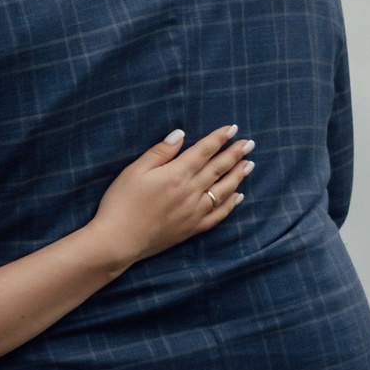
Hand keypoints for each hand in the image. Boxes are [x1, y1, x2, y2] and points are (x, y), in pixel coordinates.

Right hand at [86, 126, 252, 270]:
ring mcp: (195, 211)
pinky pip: (218, 215)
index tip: (233, 129)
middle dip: (235, 154)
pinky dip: (231, 205)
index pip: (203, 151)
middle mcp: (191, 192)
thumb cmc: (121, 202)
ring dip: (238, 176)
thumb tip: (180, 135)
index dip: (218, 139)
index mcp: (176, 174)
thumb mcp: (133, 171)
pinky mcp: (193, 228)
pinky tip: (238, 196)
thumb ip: (159, 152)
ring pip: (223, 190)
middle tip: (249, 144)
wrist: (119, 240)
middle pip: (218, 169)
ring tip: (249, 165)